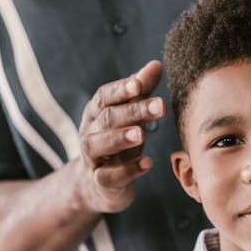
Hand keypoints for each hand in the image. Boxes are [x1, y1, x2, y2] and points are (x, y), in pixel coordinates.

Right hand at [76, 60, 166, 213]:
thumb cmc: (119, 144)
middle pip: (108, 118)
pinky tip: (147, 163)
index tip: (139, 84)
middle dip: (133, 111)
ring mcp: (93, 159)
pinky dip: (128, 170)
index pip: (104, 96)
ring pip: (98, 145)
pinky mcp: (101, 183)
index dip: (120, 90)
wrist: (100, 186)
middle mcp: (90, 133)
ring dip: (120, 138)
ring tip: (141, 134)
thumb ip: (141, 92)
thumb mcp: (130, 117)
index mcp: (96, 113)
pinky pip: (109, 177)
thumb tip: (156, 64)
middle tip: (160, 106)